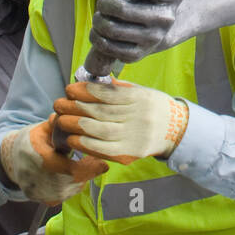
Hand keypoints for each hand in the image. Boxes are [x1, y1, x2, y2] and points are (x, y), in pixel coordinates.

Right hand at [0, 115, 107, 205]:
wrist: (11, 160)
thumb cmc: (30, 141)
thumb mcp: (42, 129)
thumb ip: (59, 125)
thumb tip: (76, 114)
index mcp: (42, 161)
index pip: (73, 171)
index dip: (91, 168)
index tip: (103, 163)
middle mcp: (43, 182)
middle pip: (76, 181)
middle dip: (89, 170)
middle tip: (97, 160)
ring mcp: (43, 194)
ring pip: (73, 188)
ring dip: (82, 177)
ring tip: (85, 164)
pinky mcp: (45, 201)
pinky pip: (66, 194)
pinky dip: (72, 185)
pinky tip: (72, 173)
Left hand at [54, 80, 188, 164]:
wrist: (176, 130)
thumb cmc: (153, 107)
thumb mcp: (141, 91)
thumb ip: (118, 88)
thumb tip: (91, 81)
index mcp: (140, 98)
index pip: (108, 94)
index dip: (86, 91)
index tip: (69, 89)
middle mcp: (138, 116)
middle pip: (101, 111)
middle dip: (76, 107)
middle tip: (59, 104)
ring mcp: (134, 136)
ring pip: (101, 130)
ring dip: (77, 126)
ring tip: (61, 121)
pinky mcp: (130, 153)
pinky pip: (105, 149)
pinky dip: (86, 144)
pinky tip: (73, 139)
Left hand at [89, 0, 184, 64]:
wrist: (164, 25)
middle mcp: (166, 19)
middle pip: (123, 9)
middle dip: (104, 4)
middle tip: (102, 3)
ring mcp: (154, 38)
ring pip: (113, 29)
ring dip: (98, 21)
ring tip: (99, 17)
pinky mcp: (140, 54)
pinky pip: (111, 48)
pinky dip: (97, 39)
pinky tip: (97, 32)